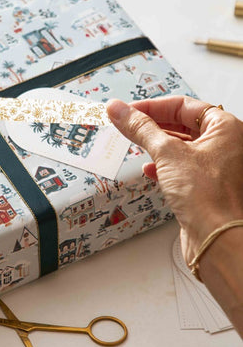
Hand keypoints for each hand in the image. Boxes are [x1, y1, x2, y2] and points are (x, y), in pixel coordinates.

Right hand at [107, 96, 242, 265]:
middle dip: (153, 126)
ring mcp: (219, 167)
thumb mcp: (167, 153)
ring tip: (135, 145)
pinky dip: (165, 165)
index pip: (184, 106)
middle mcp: (227, 145)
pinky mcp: (209, 187)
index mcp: (227, 128)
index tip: (128, 111)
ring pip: (182, 146)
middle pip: (183, 124)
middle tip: (127, 125)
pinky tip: (150, 170)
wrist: (218, 240)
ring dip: (157, 145)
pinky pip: (184, 167)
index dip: (153, 106)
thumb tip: (119, 110)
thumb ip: (140, 128)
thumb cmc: (210, 198)